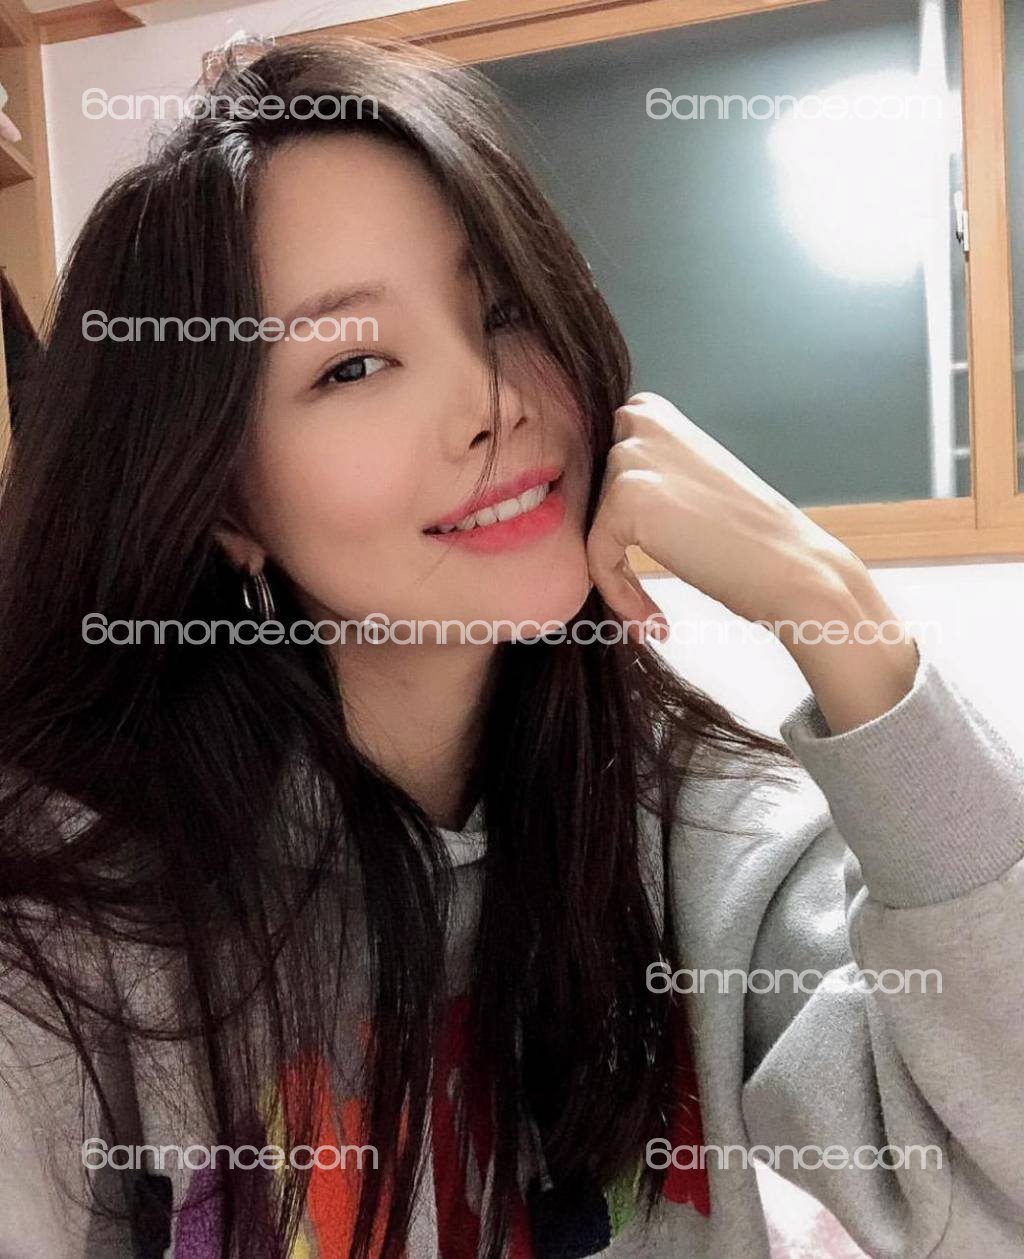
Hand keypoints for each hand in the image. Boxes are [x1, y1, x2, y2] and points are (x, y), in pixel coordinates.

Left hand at [586, 391, 861, 641]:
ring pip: (591, 530)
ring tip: (651, 614)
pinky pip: (596, 558)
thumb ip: (641, 476)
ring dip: (617, 579)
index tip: (634, 566)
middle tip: (640, 599)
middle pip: (588, 500)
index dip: (609, 524)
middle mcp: (639, 421)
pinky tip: (655, 622)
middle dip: (608, 549)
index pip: (594, 471)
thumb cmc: (746, 538)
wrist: (793, 568)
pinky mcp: (625, 498)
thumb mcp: (686, 481)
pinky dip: (620, 596)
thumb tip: (582, 501)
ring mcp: (632, 456)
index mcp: (653, 412)